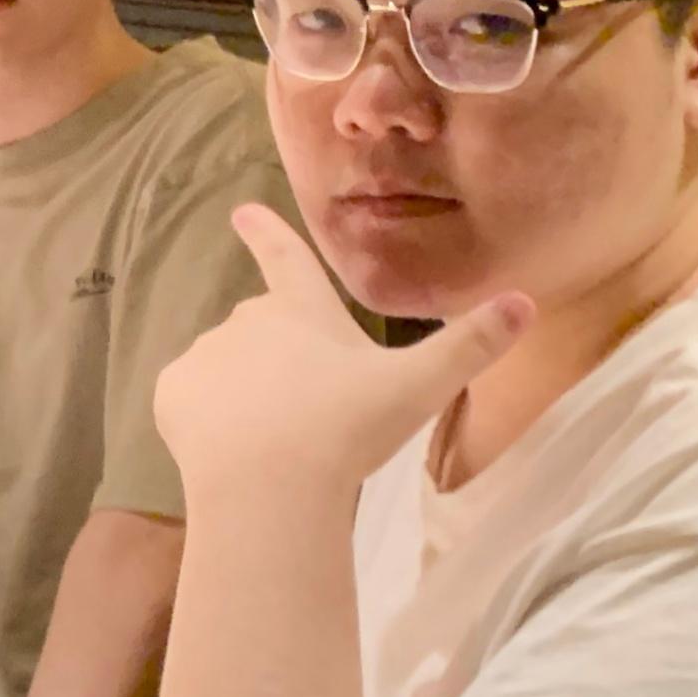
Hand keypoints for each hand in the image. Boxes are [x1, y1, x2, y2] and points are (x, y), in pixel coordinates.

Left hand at [154, 207, 531, 496]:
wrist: (267, 486)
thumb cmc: (347, 430)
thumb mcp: (419, 388)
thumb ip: (470, 345)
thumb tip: (526, 301)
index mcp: (302, 310)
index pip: (285, 257)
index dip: (266, 232)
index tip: (240, 210)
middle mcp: (245, 320)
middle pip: (265, 329)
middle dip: (283, 356)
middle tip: (312, 406)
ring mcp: (203, 355)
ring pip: (228, 367)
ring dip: (247, 390)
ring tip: (279, 437)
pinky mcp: (170, 394)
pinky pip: (192, 400)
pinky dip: (210, 417)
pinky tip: (234, 449)